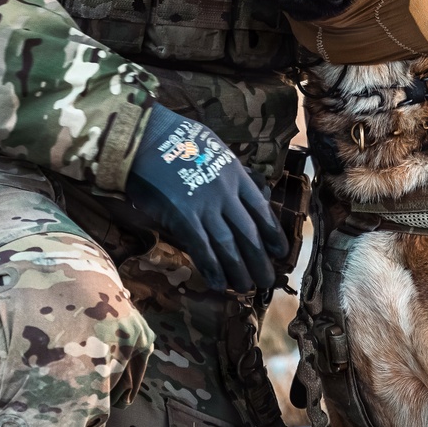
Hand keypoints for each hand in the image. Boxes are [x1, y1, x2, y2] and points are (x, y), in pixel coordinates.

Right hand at [124, 103, 286, 293]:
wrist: (146, 138)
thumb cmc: (177, 140)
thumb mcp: (215, 148)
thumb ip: (229, 170)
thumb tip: (242, 185)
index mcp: (235, 174)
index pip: (261, 209)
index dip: (273, 233)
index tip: (281, 251)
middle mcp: (226, 193)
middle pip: (249, 233)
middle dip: (260, 260)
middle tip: (267, 281)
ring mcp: (205, 206)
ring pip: (229, 245)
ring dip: (239, 270)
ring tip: (246, 288)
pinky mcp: (183, 218)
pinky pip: (202, 249)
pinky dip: (212, 268)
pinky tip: (220, 284)